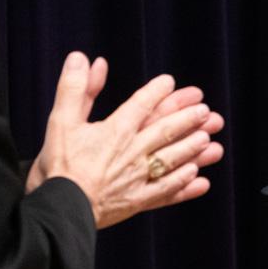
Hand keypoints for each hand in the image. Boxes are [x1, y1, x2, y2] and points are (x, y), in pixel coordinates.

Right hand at [28, 52, 225, 227]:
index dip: (157, 91)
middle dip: (188, 119)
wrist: (59, 210)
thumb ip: (74, 88)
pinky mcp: (137, 202)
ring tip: (209, 141)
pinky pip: (167, 193)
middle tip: (207, 111)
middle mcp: (132, 153)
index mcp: (115, 131)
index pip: (142, 104)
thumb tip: (82, 58)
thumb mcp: (60, 121)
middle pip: (166, 131)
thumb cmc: (58, 166)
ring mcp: (137, 179)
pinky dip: (185, 187)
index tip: (170, 82)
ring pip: (172, 161)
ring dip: (192, 149)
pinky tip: (200, 180)